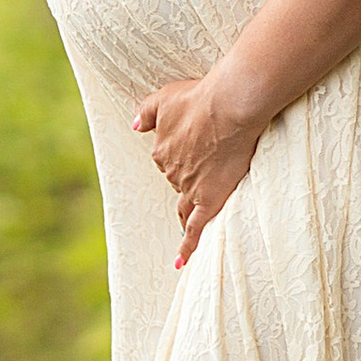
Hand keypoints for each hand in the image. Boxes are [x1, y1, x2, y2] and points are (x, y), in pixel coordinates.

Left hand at [134, 71, 267, 268]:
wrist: (227, 106)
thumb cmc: (199, 97)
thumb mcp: (164, 98)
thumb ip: (146, 112)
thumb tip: (133, 126)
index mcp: (161, 150)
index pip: (167, 158)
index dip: (183, 152)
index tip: (198, 144)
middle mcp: (171, 172)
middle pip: (178, 179)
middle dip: (189, 175)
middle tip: (209, 165)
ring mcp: (189, 188)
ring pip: (185, 203)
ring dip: (187, 208)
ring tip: (188, 218)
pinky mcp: (209, 200)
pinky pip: (194, 229)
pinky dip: (186, 247)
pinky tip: (179, 263)